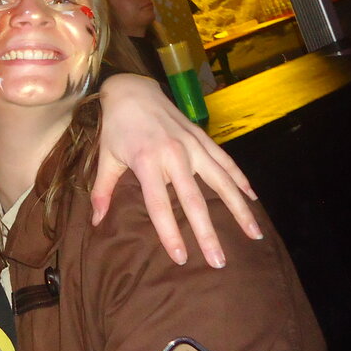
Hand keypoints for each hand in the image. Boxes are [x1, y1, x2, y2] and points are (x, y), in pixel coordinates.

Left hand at [95, 73, 261, 267]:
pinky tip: (253, 199)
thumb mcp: (106, 157)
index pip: (160, 205)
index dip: (170, 233)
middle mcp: (173, 154)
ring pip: (221, 181)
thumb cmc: (116, 126)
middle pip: (194, 200)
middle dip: (207, 233)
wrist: (132, 90)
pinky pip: (225, 161)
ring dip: (238, 209)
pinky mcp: (202, 137)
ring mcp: (192, 145)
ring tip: (254, 234)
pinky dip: (240, 179)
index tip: (181, 258)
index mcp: (147, 161)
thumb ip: (103, 190)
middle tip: (219, 261)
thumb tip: (96, 221)